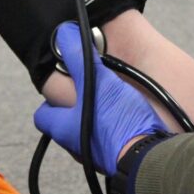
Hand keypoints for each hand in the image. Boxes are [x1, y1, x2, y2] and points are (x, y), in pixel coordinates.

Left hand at [34, 22, 168, 174]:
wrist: (150, 158)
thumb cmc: (117, 124)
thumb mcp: (96, 82)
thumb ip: (79, 58)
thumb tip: (63, 34)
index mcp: (63, 128)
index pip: (42, 115)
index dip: (50, 99)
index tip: (64, 83)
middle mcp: (76, 145)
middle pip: (67, 123)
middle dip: (77, 107)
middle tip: (93, 89)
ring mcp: (97, 156)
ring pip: (89, 133)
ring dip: (97, 118)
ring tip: (115, 101)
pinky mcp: (119, 159)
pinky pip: (111, 142)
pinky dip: (116, 130)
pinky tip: (130, 118)